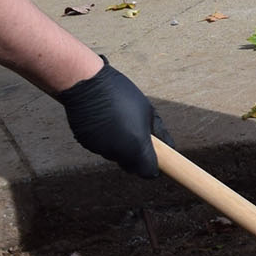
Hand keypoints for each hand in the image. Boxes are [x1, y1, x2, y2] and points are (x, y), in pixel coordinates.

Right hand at [55, 59, 171, 178]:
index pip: (148, 172)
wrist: (88, 83)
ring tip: (117, 120)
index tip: (153, 158)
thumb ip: (159, 133)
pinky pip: (99, 147)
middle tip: (134, 132)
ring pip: (114, 155)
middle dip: (135, 155)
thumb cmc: (122, 94)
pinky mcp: (86, 143)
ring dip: (118, 145)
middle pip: (130, 165)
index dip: (152, 166)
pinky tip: (103, 120)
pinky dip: (103, 139)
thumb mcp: (148, 110)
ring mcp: (100, 149)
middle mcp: (118, 152)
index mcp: (137, 146)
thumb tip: (170, 147)